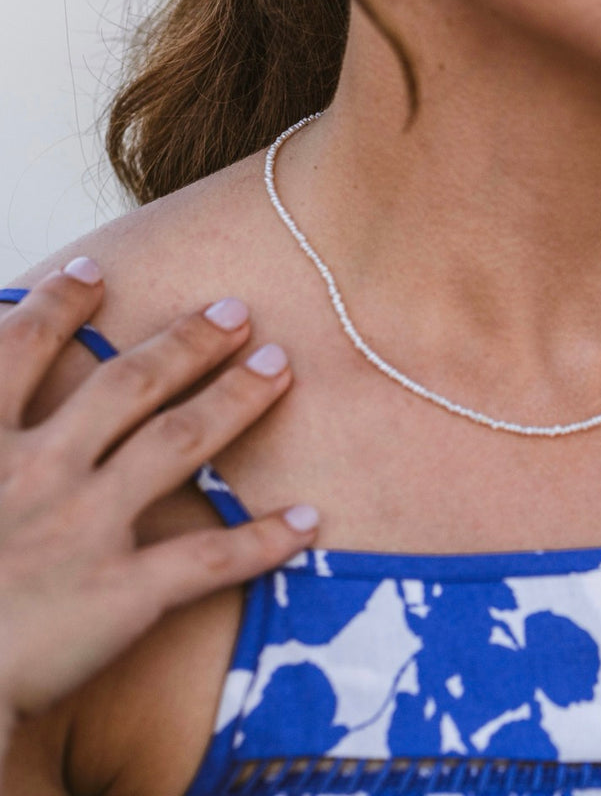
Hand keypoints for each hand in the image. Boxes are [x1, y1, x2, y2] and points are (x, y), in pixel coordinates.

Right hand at [0, 261, 317, 738]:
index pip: (20, 352)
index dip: (58, 306)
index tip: (96, 271)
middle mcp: (37, 473)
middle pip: (127, 384)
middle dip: (184, 342)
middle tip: (236, 312)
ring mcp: (84, 529)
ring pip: (179, 443)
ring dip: (235, 400)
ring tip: (279, 367)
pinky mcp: (120, 594)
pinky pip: (207, 560)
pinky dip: (262, 541)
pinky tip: (307, 523)